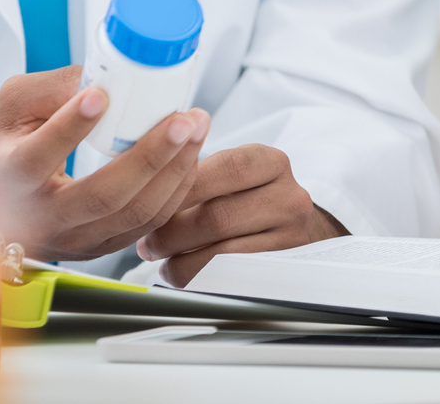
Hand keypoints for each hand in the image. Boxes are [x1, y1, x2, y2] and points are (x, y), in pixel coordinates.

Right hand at [0, 67, 208, 262]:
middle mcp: (40, 217)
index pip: (37, 156)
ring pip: (133, 215)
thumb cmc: (10, 146)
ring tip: (194, 131)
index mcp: (10, 176)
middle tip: (181, 119)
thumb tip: (106, 77)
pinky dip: (174, 192)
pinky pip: (147, 226)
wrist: (5, 200)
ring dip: (173, 172)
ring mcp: (73, 239)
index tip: (100, 95)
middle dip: (150, 155)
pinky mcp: (100, 247)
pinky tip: (187, 159)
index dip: (70, 127)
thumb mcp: (15, 105)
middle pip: (102, 195)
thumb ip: (53, 88)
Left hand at [135, 145, 344, 285]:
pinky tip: (178, 272)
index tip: (149, 198)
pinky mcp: (285, 268)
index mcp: (271, 162)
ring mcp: (291, 236)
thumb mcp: (237, 172)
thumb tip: (143, 185)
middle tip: (146, 239)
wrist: (296, 226)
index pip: (226, 167)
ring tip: (156, 256)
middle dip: (172, 230)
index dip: (183, 185)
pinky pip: (232, 277)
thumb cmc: (250, 195)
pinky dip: (197, 276)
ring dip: (180, 258)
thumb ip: (199, 173)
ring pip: (223, 252)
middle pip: (220, 216)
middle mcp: (288, 197)